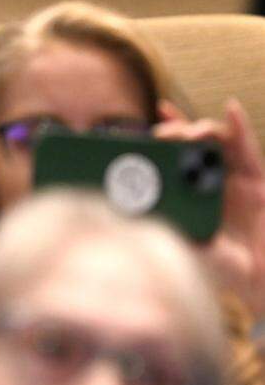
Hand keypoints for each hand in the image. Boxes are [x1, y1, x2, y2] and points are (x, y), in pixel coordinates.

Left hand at [154, 99, 264, 313]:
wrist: (252, 276)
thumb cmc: (215, 264)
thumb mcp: (184, 245)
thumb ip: (166, 230)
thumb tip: (131, 217)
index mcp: (185, 189)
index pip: (167, 156)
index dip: (155, 140)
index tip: (138, 133)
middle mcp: (206, 177)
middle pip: (189, 142)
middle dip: (175, 131)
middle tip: (161, 135)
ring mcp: (231, 175)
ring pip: (216, 139)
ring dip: (201, 129)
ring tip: (190, 132)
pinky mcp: (256, 178)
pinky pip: (246, 146)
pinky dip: (239, 125)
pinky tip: (231, 108)